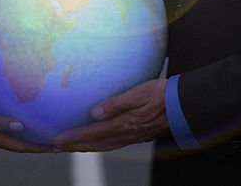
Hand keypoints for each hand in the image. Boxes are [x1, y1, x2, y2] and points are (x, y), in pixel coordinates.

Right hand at [0, 95, 51, 152]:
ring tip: (38, 136)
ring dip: (25, 139)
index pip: (20, 146)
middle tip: (53, 144)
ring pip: (10, 139)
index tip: (54, 148)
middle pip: (18, 145)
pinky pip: (1, 129)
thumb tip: (20, 126)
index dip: (37, 148)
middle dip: (35, 146)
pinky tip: (14, 124)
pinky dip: (12, 129)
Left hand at [53, 78, 168, 151]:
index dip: (73, 137)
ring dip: (86, 147)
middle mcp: (126, 134)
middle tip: (56, 147)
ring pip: (104, 146)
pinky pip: (113, 143)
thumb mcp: (139, 93)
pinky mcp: (138, 135)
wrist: (184, 105)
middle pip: (95, 144)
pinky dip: (100, 144)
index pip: (93, 133)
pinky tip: (98, 141)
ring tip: (71, 146)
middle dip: (74, 146)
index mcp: (124, 124)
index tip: (56, 140)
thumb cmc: (162, 94)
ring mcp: (132, 137)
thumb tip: (94, 112)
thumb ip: (116, 103)